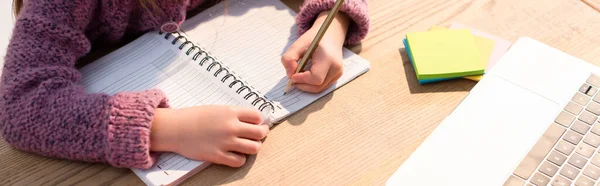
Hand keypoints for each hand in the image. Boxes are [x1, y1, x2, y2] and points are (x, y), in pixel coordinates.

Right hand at [150, 105, 268, 166]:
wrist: (175, 128)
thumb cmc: (192, 117)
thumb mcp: (215, 109)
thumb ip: (231, 114)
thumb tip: (247, 121)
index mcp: (230, 112)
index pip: (257, 116)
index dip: (258, 120)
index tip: (255, 123)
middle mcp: (231, 127)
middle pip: (259, 132)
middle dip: (261, 134)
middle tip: (258, 135)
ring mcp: (226, 142)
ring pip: (254, 148)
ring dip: (253, 147)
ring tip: (247, 146)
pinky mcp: (218, 156)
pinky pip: (239, 161)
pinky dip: (240, 159)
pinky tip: (235, 155)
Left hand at [281, 11, 349, 92]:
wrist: (331, 35)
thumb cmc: (315, 39)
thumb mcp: (299, 43)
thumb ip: (289, 58)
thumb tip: (290, 74)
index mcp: (328, 57)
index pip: (315, 77)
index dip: (302, 79)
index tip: (292, 75)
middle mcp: (336, 67)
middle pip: (317, 86)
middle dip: (302, 84)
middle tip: (292, 77)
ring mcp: (338, 73)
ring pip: (319, 88)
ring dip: (306, 85)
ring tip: (298, 75)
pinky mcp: (337, 76)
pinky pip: (322, 86)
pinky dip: (311, 84)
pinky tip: (306, 75)